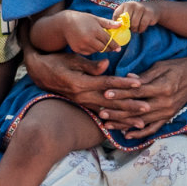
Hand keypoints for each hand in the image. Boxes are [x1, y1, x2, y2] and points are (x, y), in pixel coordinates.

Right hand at [23, 47, 146, 114]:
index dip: (124, 84)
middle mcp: (82, 96)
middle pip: (111, 102)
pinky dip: (113, 120)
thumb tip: (107, 65)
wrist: (38, 72)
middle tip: (148, 109)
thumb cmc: (57, 61)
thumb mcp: (72, 59)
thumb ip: (90, 65)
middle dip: (130, 106)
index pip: (107, 84)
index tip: (139, 85)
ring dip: (125, 118)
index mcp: (81, 83)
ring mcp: (82, 103)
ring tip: (140, 124)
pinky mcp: (82, 105)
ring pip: (107, 112)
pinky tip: (124, 126)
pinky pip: (100, 114)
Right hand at [58, 10, 124, 55]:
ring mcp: (82, 45)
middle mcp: (88, 39)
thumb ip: (108, 23)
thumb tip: (121, 24)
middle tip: (112, 48)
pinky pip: (88, 52)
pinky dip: (92, 50)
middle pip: (103, 48)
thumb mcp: (96, 19)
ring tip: (99, 42)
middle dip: (109, 48)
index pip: (108, 40)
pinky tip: (90, 44)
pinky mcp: (77, 49)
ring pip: (96, 51)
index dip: (114, 45)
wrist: (65, 23)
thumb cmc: (83, 19)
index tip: (119, 49)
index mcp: (95, 30)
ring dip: (100, 48)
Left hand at [102, 55, 186, 137]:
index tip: (105, 93)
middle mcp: (165, 103)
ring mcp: (168, 112)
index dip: (120, 93)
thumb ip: (144, 76)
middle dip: (117, 112)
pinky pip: (154, 128)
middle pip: (136, 110)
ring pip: (142, 121)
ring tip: (108, 124)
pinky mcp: (169, 116)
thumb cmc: (177, 66)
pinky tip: (128, 135)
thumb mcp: (160, 66)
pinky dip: (141, 133)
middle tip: (100, 112)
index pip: (137, 93)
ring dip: (124, 124)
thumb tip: (127, 80)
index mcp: (162, 88)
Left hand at [114, 0, 161, 33]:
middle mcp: (132, 4)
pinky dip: (141, 29)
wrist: (154, 8)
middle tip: (130, 29)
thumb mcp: (128, 13)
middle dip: (128, 28)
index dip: (118, 23)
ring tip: (136, 29)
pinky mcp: (149, 13)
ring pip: (134, 24)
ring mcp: (141, 8)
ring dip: (135, 30)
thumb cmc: (137, 13)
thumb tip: (114, 28)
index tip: (121, 27)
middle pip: (126, 21)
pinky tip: (141, 29)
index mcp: (125, 5)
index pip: (117, 15)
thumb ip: (121, 19)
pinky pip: (142, 25)